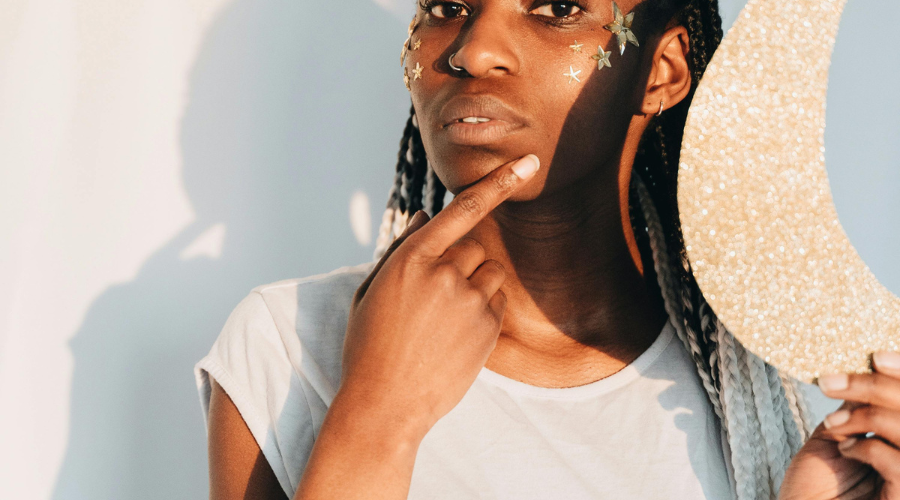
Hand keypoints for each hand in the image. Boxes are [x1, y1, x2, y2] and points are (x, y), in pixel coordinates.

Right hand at [337, 154, 540, 442]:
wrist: (385, 403)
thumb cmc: (369, 345)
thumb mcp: (371, 291)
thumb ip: (401, 247)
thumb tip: (425, 215)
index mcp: (411, 258)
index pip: (462, 210)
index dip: (498, 182)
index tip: (526, 162)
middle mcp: (444, 273)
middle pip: (472, 246)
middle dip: (459, 264)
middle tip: (433, 301)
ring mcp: (469, 300)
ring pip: (489, 272)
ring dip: (474, 285)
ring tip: (444, 320)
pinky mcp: (488, 326)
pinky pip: (497, 300)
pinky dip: (483, 308)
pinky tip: (456, 335)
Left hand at [780, 352, 899, 499]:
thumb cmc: (814, 489)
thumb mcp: (834, 438)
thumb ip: (855, 409)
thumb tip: (866, 370)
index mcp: (899, 439)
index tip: (875, 357)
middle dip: (875, 387)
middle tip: (830, 382)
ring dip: (867, 416)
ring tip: (832, 423)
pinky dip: (870, 448)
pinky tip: (845, 450)